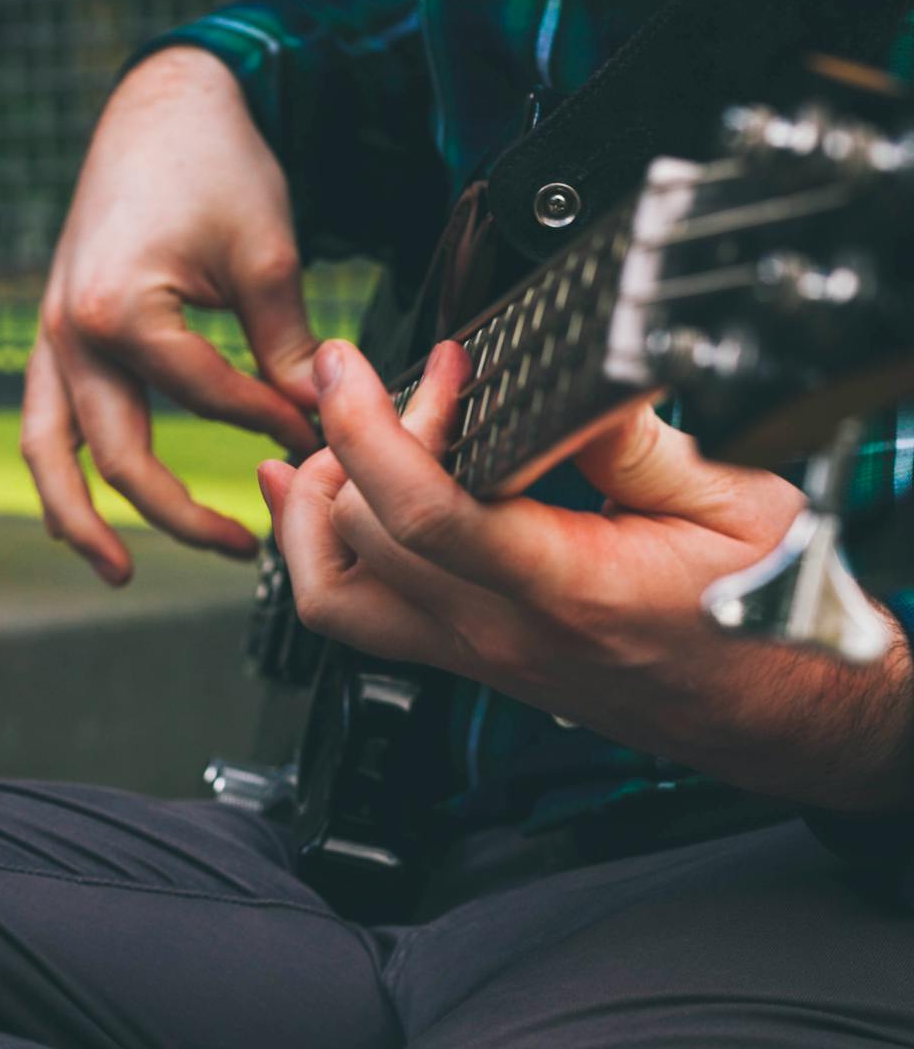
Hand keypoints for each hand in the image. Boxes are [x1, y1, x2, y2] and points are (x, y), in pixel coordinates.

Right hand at [22, 47, 319, 583]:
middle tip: (245, 550)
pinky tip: (86, 503)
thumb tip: (320, 423)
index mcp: (120, 311)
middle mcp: (68, 332)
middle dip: (182, 513)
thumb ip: (287, 350)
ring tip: (117, 572)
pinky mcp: (54, 328)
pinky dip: (60, 467)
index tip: (322, 438)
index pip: (208, 402)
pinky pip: (43, 416)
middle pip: (119, 456)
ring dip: (79, 519)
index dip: (272, 425)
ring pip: (49, 452)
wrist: (162, 104)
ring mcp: (49, 332)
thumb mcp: (266, 256)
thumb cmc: (216, 166)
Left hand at [260, 340, 913, 810]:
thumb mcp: (734, 504)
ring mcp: (474, 649)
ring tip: (330, 444)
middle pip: (363, 531)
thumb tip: (559, 385)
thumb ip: (636, 442)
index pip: (425, 511)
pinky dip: (320, 552)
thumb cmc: (766, 614)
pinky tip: (320, 501)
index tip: (350, 367)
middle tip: (414, 384)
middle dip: (363, 438)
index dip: (369, 427)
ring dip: (307, 510)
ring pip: (332, 593)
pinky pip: (359, 614)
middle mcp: (500, 628)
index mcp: (567, 585)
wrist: (771, 711)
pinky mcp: (466, 655)